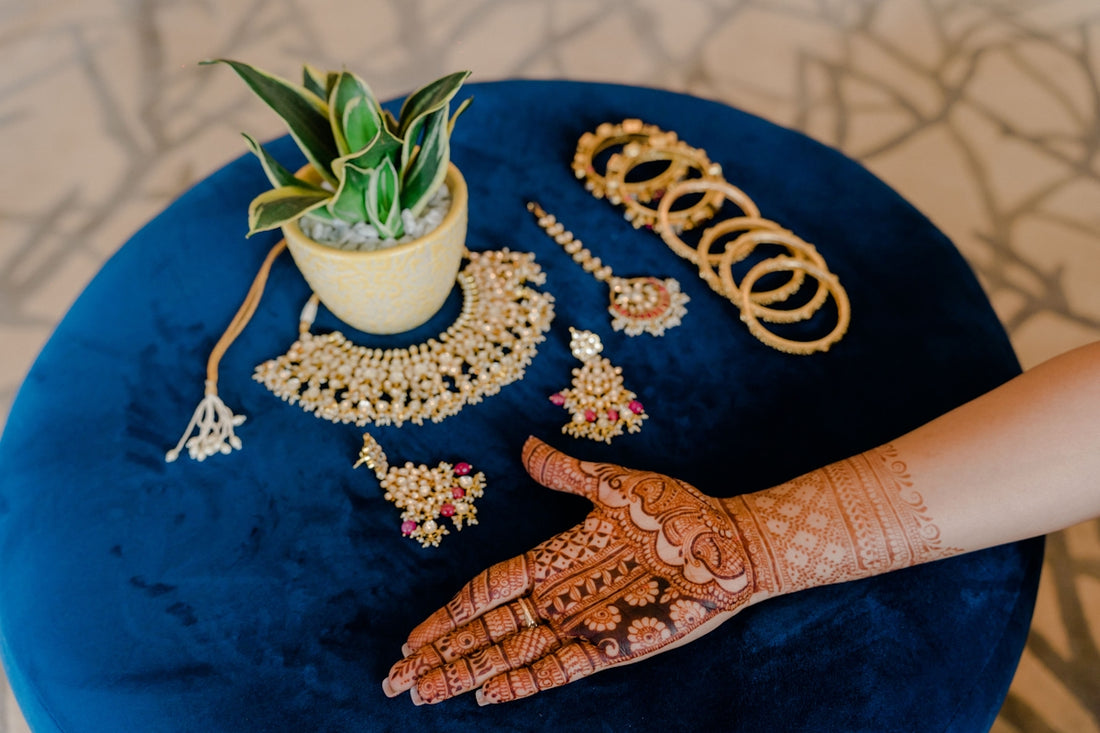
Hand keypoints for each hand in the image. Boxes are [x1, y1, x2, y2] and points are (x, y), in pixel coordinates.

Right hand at [383, 436, 759, 704]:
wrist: (730, 541)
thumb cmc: (676, 509)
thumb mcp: (614, 485)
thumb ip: (566, 473)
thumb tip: (525, 447)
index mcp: (554, 557)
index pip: (485, 590)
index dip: (446, 614)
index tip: (409, 637)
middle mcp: (559, 595)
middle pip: (485, 631)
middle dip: (441, 655)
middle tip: (395, 679)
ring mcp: (583, 623)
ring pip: (510, 653)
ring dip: (467, 673)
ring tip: (424, 693)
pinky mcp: (612, 645)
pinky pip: (558, 669)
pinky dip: (521, 681)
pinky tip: (487, 696)